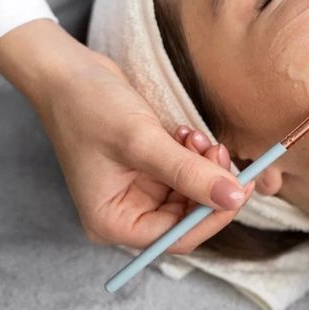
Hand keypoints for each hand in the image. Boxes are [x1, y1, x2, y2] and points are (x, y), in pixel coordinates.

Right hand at [0, 20, 254, 253]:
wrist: (69, 71)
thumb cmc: (89, 107)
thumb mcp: (142, 141)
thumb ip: (190, 173)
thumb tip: (233, 198)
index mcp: (112, 222)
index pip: (174, 238)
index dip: (211, 216)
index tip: (239, 187)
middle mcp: (124, 212)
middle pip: (186, 216)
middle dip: (208, 185)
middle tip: (217, 150)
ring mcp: (136, 190)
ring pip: (190, 192)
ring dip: (202, 165)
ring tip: (193, 136)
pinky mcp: (147, 168)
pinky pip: (184, 172)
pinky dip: (192, 154)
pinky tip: (184, 133)